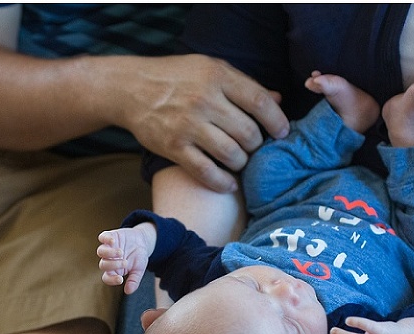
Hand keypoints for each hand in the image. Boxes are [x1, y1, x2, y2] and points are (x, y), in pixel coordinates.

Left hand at [97, 223, 155, 293]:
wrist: (142, 241)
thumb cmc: (138, 258)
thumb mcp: (139, 270)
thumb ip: (134, 280)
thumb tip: (128, 291)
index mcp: (114, 270)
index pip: (107, 278)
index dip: (111, 280)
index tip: (120, 280)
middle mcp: (109, 259)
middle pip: (103, 265)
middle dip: (113, 265)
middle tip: (125, 263)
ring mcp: (109, 247)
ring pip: (101, 251)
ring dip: (109, 253)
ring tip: (121, 252)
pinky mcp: (110, 237)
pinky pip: (102, 237)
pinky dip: (106, 239)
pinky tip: (113, 241)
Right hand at [118, 55, 289, 192]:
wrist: (131, 88)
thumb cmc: (177, 77)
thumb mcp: (211, 69)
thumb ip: (244, 85)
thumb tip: (278, 101)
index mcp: (217, 76)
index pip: (259, 101)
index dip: (276, 121)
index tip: (282, 132)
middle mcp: (203, 100)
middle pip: (248, 133)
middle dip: (257, 145)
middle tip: (254, 147)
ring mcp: (187, 125)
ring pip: (232, 155)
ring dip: (242, 163)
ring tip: (240, 161)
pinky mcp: (173, 147)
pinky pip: (206, 172)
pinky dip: (222, 182)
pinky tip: (229, 183)